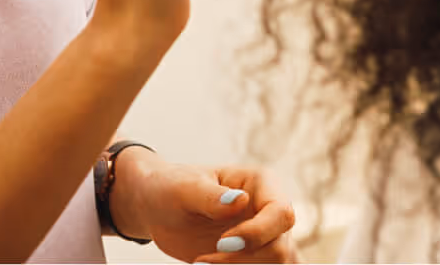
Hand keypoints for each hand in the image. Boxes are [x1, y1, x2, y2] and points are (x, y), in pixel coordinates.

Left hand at [113, 149, 297, 262]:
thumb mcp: (183, 188)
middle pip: (280, 248)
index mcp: (261, 183)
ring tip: (201, 263)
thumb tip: (241, 200)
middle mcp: (270, 211)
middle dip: (244, 260)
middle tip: (202, 261)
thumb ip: (210, 196)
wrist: (158, 208)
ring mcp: (266, 237)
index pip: (281, 213)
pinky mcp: (256, 258)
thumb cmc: (171, 188)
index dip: (257, 233)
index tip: (222, 243)